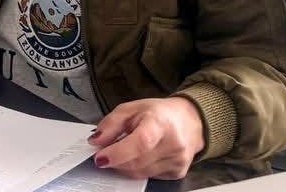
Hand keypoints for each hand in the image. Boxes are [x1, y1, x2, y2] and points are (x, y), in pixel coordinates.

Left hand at [90, 96, 204, 179]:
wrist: (190, 120)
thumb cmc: (159, 113)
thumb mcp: (131, 109)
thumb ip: (110, 124)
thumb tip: (95, 142)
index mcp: (160, 123)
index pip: (139, 143)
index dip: (117, 153)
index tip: (99, 158)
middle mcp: (173, 144)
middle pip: (136, 162)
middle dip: (115, 160)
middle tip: (105, 152)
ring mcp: (177, 161)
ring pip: (140, 173)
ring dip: (125, 165)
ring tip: (124, 150)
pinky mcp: (178, 173)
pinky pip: (149, 176)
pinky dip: (138, 169)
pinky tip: (140, 156)